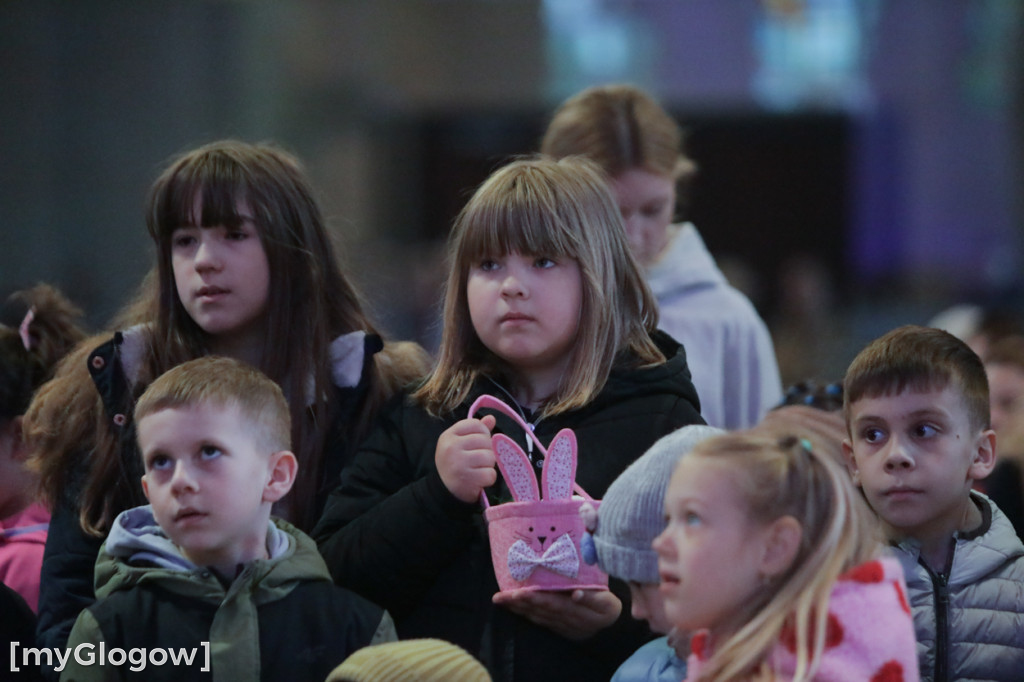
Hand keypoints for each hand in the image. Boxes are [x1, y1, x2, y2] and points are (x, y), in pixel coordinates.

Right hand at [435, 415, 497, 502]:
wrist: (443, 490)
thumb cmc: (454, 462)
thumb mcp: (459, 443)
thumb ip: (475, 430)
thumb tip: (491, 418)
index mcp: (449, 436)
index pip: (476, 425)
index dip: (483, 434)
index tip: (477, 444)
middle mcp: (452, 447)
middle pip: (486, 441)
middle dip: (487, 451)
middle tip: (477, 460)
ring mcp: (459, 463)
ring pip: (490, 457)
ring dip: (489, 465)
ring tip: (478, 469)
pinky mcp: (468, 479)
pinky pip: (491, 474)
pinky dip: (489, 478)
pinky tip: (479, 480)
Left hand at [492, 588, 621, 640]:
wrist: (610, 622)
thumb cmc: (608, 603)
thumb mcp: (606, 600)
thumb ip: (592, 597)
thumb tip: (576, 594)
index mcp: (583, 614)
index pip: (557, 605)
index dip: (539, 599)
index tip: (522, 592)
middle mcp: (570, 623)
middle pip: (543, 611)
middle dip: (521, 603)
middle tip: (502, 596)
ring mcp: (562, 628)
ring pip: (538, 617)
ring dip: (518, 609)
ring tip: (501, 600)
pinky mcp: (557, 629)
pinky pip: (538, 621)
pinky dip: (524, 614)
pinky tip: (512, 607)